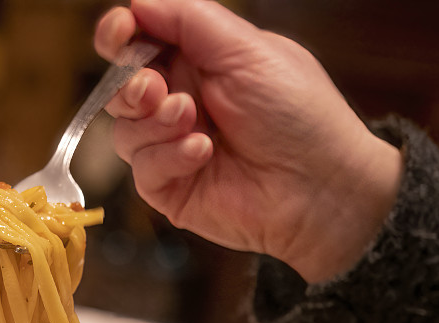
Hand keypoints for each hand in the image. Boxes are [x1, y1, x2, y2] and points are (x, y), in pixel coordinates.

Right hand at [94, 0, 401, 282]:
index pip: (139, 42)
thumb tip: (138, 4)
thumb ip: (189, 20)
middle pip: (120, 88)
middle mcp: (179, 103)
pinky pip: (142, 168)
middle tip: (154, 89)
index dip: (119, 34)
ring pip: (125, 130)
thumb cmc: (298, 114)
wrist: (319, 186)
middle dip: (130, 85)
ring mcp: (171, 148)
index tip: (119, 32)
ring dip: (155, 123)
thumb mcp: (247, 50)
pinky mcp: (170, 188)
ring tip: (192, 121)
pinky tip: (204, 153)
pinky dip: (168, 157)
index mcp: (198, 63)